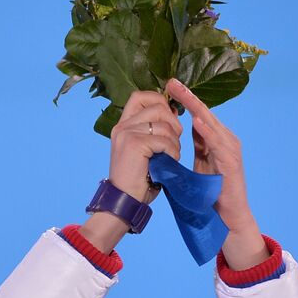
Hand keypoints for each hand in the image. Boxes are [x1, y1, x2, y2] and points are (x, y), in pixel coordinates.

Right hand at [109, 90, 182, 204]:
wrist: (125, 201)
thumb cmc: (138, 180)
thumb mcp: (144, 150)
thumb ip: (153, 131)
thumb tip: (174, 112)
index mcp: (123, 125)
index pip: (140, 96)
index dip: (159, 101)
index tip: (170, 118)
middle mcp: (123, 126)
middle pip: (157, 106)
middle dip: (174, 123)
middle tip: (175, 142)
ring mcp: (127, 133)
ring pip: (164, 124)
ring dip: (175, 141)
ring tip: (172, 156)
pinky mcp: (135, 144)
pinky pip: (164, 140)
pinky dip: (172, 152)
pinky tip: (169, 162)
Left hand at [165, 78, 269, 268]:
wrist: (227, 218)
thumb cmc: (211, 194)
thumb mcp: (198, 165)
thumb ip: (195, 146)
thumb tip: (176, 132)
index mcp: (215, 140)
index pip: (198, 115)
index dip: (183, 100)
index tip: (167, 86)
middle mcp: (225, 140)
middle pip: (205, 114)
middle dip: (188, 97)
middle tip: (171, 82)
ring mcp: (230, 151)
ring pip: (212, 125)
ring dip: (197, 109)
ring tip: (182, 95)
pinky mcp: (232, 164)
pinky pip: (219, 145)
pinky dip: (209, 132)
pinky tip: (198, 122)